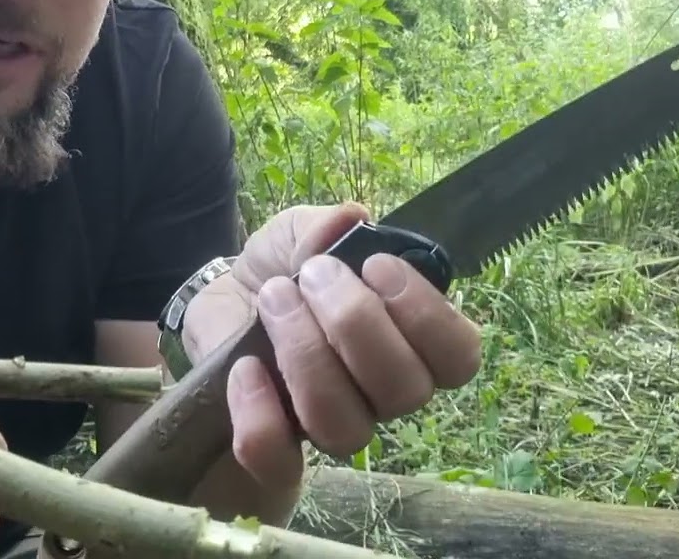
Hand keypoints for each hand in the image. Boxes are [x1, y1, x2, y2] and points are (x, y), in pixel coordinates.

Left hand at [182, 202, 481, 488]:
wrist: (219, 305)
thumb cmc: (282, 271)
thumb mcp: (300, 234)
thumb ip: (327, 225)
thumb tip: (351, 218)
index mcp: (410, 342)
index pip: (458, 357)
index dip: (428, 316)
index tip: (377, 265)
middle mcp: (381, 394)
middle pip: (405, 391)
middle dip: (356, 323)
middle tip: (314, 273)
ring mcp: (331, 427)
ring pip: (346, 427)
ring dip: (307, 354)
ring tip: (274, 298)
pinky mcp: (277, 453)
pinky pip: (279, 460)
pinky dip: (261, 414)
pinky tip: (246, 367)